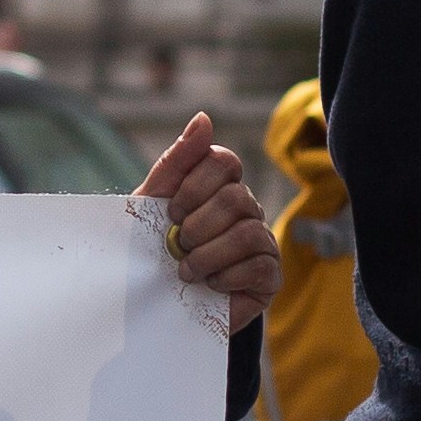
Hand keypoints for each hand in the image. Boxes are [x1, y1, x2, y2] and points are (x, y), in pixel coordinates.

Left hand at [136, 112, 278, 326]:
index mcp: (219, 186)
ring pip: (248, 232)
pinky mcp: (269, 276)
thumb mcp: (152, 202)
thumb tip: (203, 118)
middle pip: (236, 198)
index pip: (224, 162)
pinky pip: (260, 265)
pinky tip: (209, 285)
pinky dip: (227, 276)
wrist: (153, 303)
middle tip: (176, 245)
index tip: (170, 210)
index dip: (194, 186)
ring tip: (186, 270)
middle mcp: (246, 209)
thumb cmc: (151, 247)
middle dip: (197, 225)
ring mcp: (262, 242)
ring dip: (209, 254)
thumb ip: (176, 161)